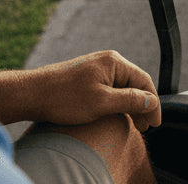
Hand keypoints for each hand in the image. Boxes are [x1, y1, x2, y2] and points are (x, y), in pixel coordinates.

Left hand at [28, 50, 162, 131]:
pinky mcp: (87, 78)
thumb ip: (130, 100)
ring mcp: (96, 69)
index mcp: (114, 62)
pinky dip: (117, 103)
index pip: (144, 81)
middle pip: (134, 84)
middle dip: (142, 106)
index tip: (155, 123)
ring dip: (130, 106)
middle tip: (145, 127)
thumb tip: (152, 101)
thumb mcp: (102, 102)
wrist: (32, 93)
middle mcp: (107, 62)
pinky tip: (116, 115)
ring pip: (122, 88)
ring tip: (133, 124)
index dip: (153, 103)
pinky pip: (110, 89)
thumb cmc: (64, 97)